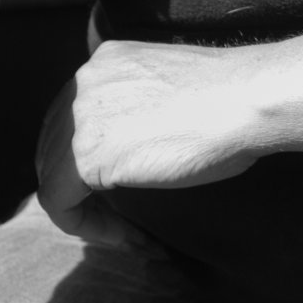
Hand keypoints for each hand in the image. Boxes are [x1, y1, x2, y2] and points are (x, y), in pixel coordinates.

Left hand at [36, 40, 265, 243]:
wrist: (249, 99)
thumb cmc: (234, 103)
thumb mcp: (171, 96)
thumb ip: (138, 111)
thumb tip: (126, 151)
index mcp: (104, 65)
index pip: (71, 121)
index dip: (87, 164)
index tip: (121, 191)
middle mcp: (83, 83)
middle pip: (54, 150)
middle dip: (82, 191)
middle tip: (121, 221)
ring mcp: (79, 118)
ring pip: (52, 178)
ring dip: (87, 213)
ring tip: (129, 235)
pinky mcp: (83, 155)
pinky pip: (57, 202)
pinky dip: (85, 227)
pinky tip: (124, 238)